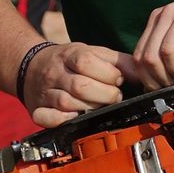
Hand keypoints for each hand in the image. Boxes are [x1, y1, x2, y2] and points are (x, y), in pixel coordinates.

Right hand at [22, 42, 137, 127]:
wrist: (31, 66)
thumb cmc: (70, 61)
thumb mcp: (94, 53)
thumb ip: (119, 62)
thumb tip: (143, 73)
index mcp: (69, 55)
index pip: (86, 62)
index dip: (108, 74)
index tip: (117, 80)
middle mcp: (55, 73)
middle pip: (80, 85)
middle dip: (104, 94)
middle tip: (114, 96)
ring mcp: (45, 92)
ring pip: (67, 103)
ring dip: (89, 107)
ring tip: (98, 105)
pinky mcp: (37, 109)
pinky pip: (47, 118)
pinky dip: (63, 119)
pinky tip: (75, 116)